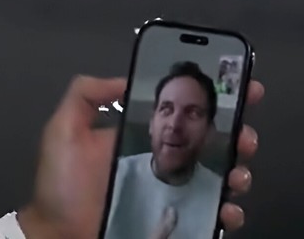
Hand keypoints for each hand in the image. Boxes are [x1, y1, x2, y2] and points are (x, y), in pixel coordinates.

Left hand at [18, 76, 264, 238]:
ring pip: (221, 179)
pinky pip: (212, 217)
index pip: (186, 113)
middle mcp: (165, 162)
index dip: (218, 101)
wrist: (58, 235)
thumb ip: (86, 95)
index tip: (244, 91)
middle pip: (214, 144)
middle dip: (239, 136)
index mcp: (144, 137)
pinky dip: (227, 213)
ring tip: (237, 175)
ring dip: (238, 172)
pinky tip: (226, 210)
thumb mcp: (65, 131)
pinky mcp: (178, 223)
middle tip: (245, 138)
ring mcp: (174, 194)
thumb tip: (126, 79)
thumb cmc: (62, 185)